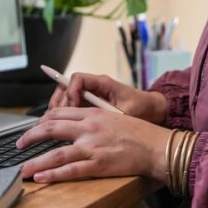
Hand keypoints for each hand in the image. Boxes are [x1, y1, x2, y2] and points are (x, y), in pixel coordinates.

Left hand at [17, 107, 170, 183]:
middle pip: (52, 128)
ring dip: (36, 161)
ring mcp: (93, 147)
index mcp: (93, 113)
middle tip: (19, 144)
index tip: (34, 128)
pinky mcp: (99, 165)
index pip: (60, 112)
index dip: (42, 120)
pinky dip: (53, 174)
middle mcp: (90, 127)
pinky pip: (71, 170)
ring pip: (56, 153)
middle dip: (31, 136)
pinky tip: (41, 177)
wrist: (156, 146)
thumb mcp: (114, 117)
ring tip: (23, 168)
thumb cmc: (139, 133)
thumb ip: (94, 119)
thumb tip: (76, 125)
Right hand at [49, 72, 166, 124]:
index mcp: (103, 83)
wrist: (152, 111)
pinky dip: (64, 116)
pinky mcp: (89, 107)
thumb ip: (111, 115)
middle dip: (59, 101)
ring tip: (55, 123)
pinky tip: (62, 128)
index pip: (78, 79)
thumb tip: (92, 120)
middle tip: (56, 118)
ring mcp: (90, 96)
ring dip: (58, 109)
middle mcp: (94, 87)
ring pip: (65, 97)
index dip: (71, 91)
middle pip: (66, 87)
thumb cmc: (142, 109)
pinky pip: (71, 107)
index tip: (73, 106)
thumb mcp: (128, 112)